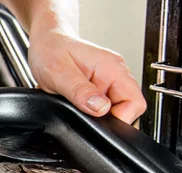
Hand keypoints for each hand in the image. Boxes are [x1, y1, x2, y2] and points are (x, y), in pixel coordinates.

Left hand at [28, 29, 146, 123]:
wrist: (45, 42)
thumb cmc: (51, 49)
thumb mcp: (59, 72)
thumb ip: (80, 91)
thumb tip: (101, 108)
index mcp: (112, 68)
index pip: (135, 102)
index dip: (121, 118)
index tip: (99, 122)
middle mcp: (114, 75)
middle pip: (127, 110)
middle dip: (105, 119)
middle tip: (81, 112)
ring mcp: (107, 83)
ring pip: (113, 112)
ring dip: (95, 115)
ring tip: (74, 104)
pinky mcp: (98, 89)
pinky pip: (101, 109)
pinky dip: (88, 112)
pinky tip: (74, 104)